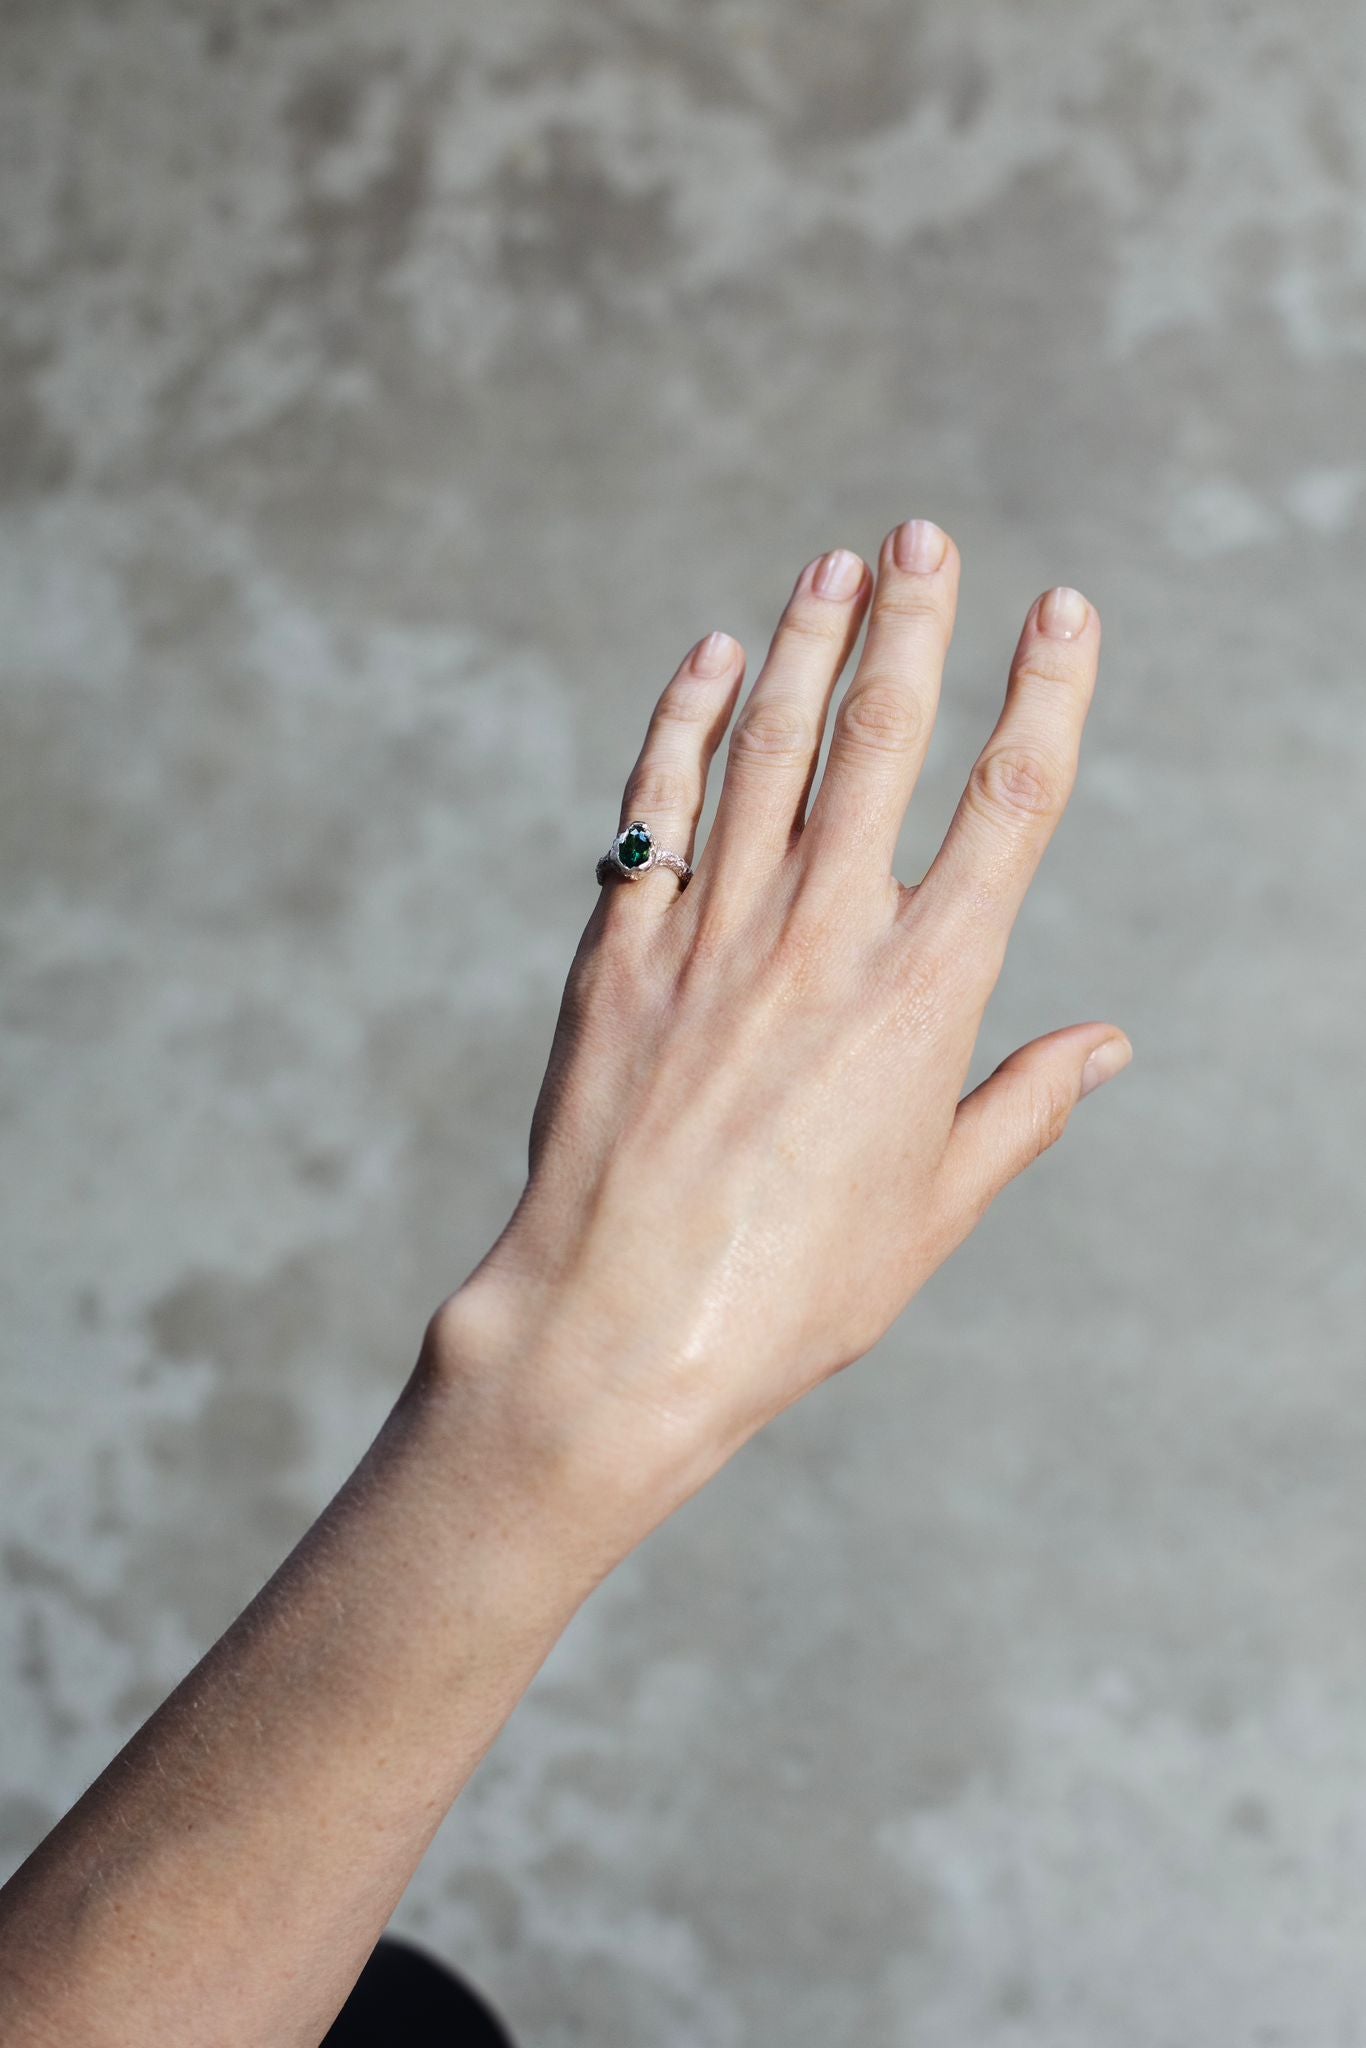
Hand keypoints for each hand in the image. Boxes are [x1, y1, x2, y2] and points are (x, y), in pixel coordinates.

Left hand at [435, 522, 1128, 1552]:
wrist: (618, 1328)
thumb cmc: (796, 1291)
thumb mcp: (936, 1209)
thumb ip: (1021, 1108)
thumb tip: (1106, 1044)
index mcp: (924, 998)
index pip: (1008, 806)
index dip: (1046, 695)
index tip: (1063, 609)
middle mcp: (822, 940)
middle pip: (882, 744)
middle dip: (913, 625)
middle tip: (924, 533)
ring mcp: (713, 937)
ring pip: (770, 753)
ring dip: (806, 647)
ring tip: (835, 563)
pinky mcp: (621, 954)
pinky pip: (658, 810)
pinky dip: (685, 727)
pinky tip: (712, 662)